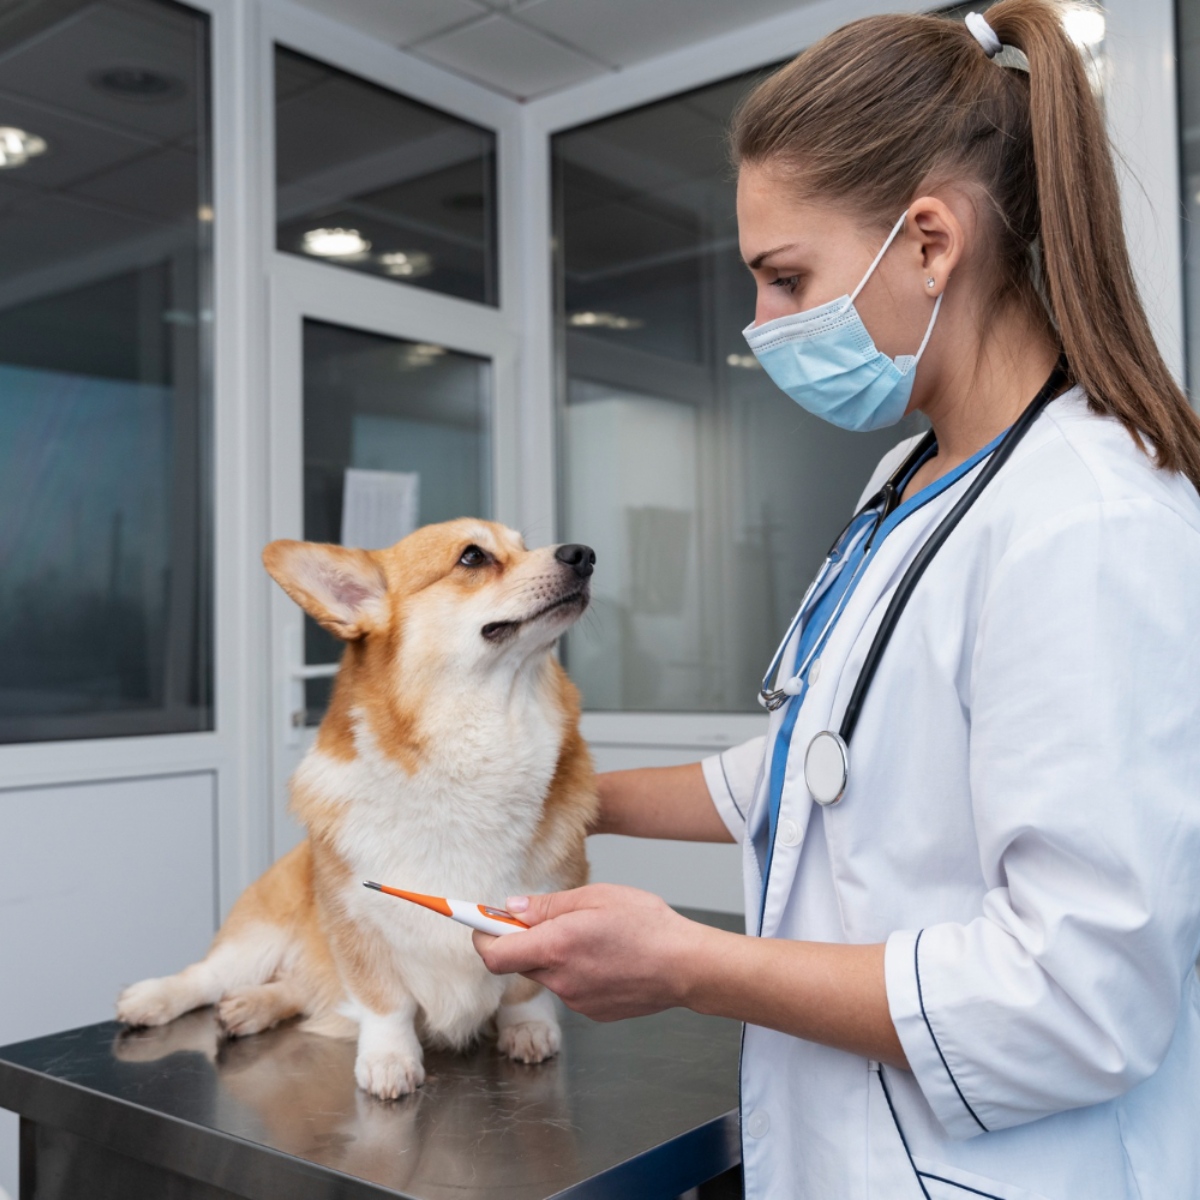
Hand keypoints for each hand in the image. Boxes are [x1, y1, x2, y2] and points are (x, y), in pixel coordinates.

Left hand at [472, 884, 707, 1021]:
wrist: (685, 966)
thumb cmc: (646, 924)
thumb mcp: (596, 897)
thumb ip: (549, 906)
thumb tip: (513, 909)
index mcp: (556, 947)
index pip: (493, 954)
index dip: (481, 936)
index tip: (476, 920)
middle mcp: (560, 979)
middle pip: (519, 961)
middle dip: (522, 939)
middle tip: (545, 916)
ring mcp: (575, 999)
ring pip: (546, 973)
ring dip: (552, 954)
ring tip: (590, 935)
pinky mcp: (592, 1011)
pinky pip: (569, 986)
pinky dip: (575, 970)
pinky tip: (605, 956)